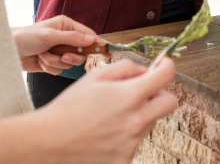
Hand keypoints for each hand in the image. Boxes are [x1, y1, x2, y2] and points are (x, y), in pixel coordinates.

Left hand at [12, 16, 102, 73]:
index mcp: (66, 26)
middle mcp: (65, 38)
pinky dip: (49, 67)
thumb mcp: (50, 35)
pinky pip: (59, 70)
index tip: (106, 51)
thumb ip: (72, 38)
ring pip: (69, 63)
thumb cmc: (26, 37)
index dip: (96, 44)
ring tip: (43, 55)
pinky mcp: (51, 62)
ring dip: (55, 62)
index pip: (87, 35)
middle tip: (63, 56)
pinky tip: (40, 61)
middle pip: (81, 53)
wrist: (7, 50)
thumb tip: (92, 40)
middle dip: (70, 57)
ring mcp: (58, 51)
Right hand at [38, 58, 177, 163]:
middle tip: (144, 92)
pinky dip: (127, 134)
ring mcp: (132, 143)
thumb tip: (144, 71)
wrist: (49, 141)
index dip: (167, 66)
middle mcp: (136, 121)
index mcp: (129, 96)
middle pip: (169, 103)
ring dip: (140, 114)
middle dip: (161, 93)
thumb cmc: (70, 107)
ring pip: (151, 121)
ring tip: (112, 115)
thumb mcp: (96, 76)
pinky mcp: (125, 159)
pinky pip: (136, 141)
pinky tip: (107, 132)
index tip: (163, 65)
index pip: (166, 76)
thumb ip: (126, 68)